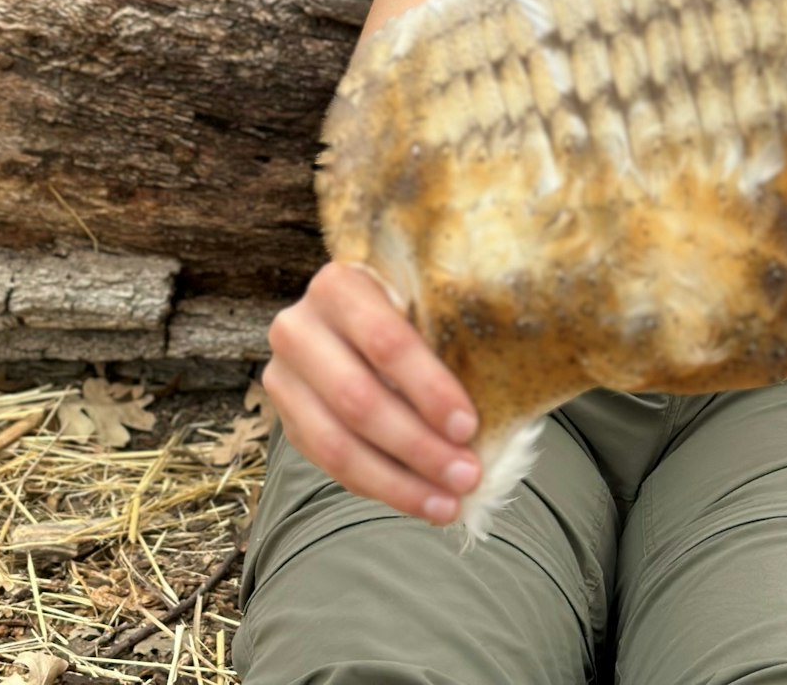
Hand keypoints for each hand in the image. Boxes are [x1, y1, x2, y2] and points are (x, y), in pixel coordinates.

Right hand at [263, 260, 481, 523]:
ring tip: (447, 502)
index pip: (385, 342)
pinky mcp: (286, 419)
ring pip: (336, 445)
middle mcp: (298, 327)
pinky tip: (420, 500)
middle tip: (466, 475)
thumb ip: (447, 334)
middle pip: (358, 399)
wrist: (349, 317)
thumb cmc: (408, 307)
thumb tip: (503, 393)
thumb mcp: (421, 302)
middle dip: (417, 446)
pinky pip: (329, 467)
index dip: (428, 389)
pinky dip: (379, 487)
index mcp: (339, 284)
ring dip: (398, 482)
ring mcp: (284, 377)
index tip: (468, 426)